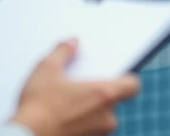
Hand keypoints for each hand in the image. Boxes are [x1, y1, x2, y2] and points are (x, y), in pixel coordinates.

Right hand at [10, 39, 141, 135]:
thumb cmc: (37, 108)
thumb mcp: (46, 70)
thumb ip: (62, 51)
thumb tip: (71, 43)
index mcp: (104, 94)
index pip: (133, 85)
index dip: (126, 78)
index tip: (114, 74)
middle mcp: (107, 118)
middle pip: (113, 102)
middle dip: (98, 96)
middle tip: (79, 89)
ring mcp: (98, 135)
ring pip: (100, 119)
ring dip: (89, 112)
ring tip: (65, 106)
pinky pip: (90, 132)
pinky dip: (80, 126)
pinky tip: (61, 120)